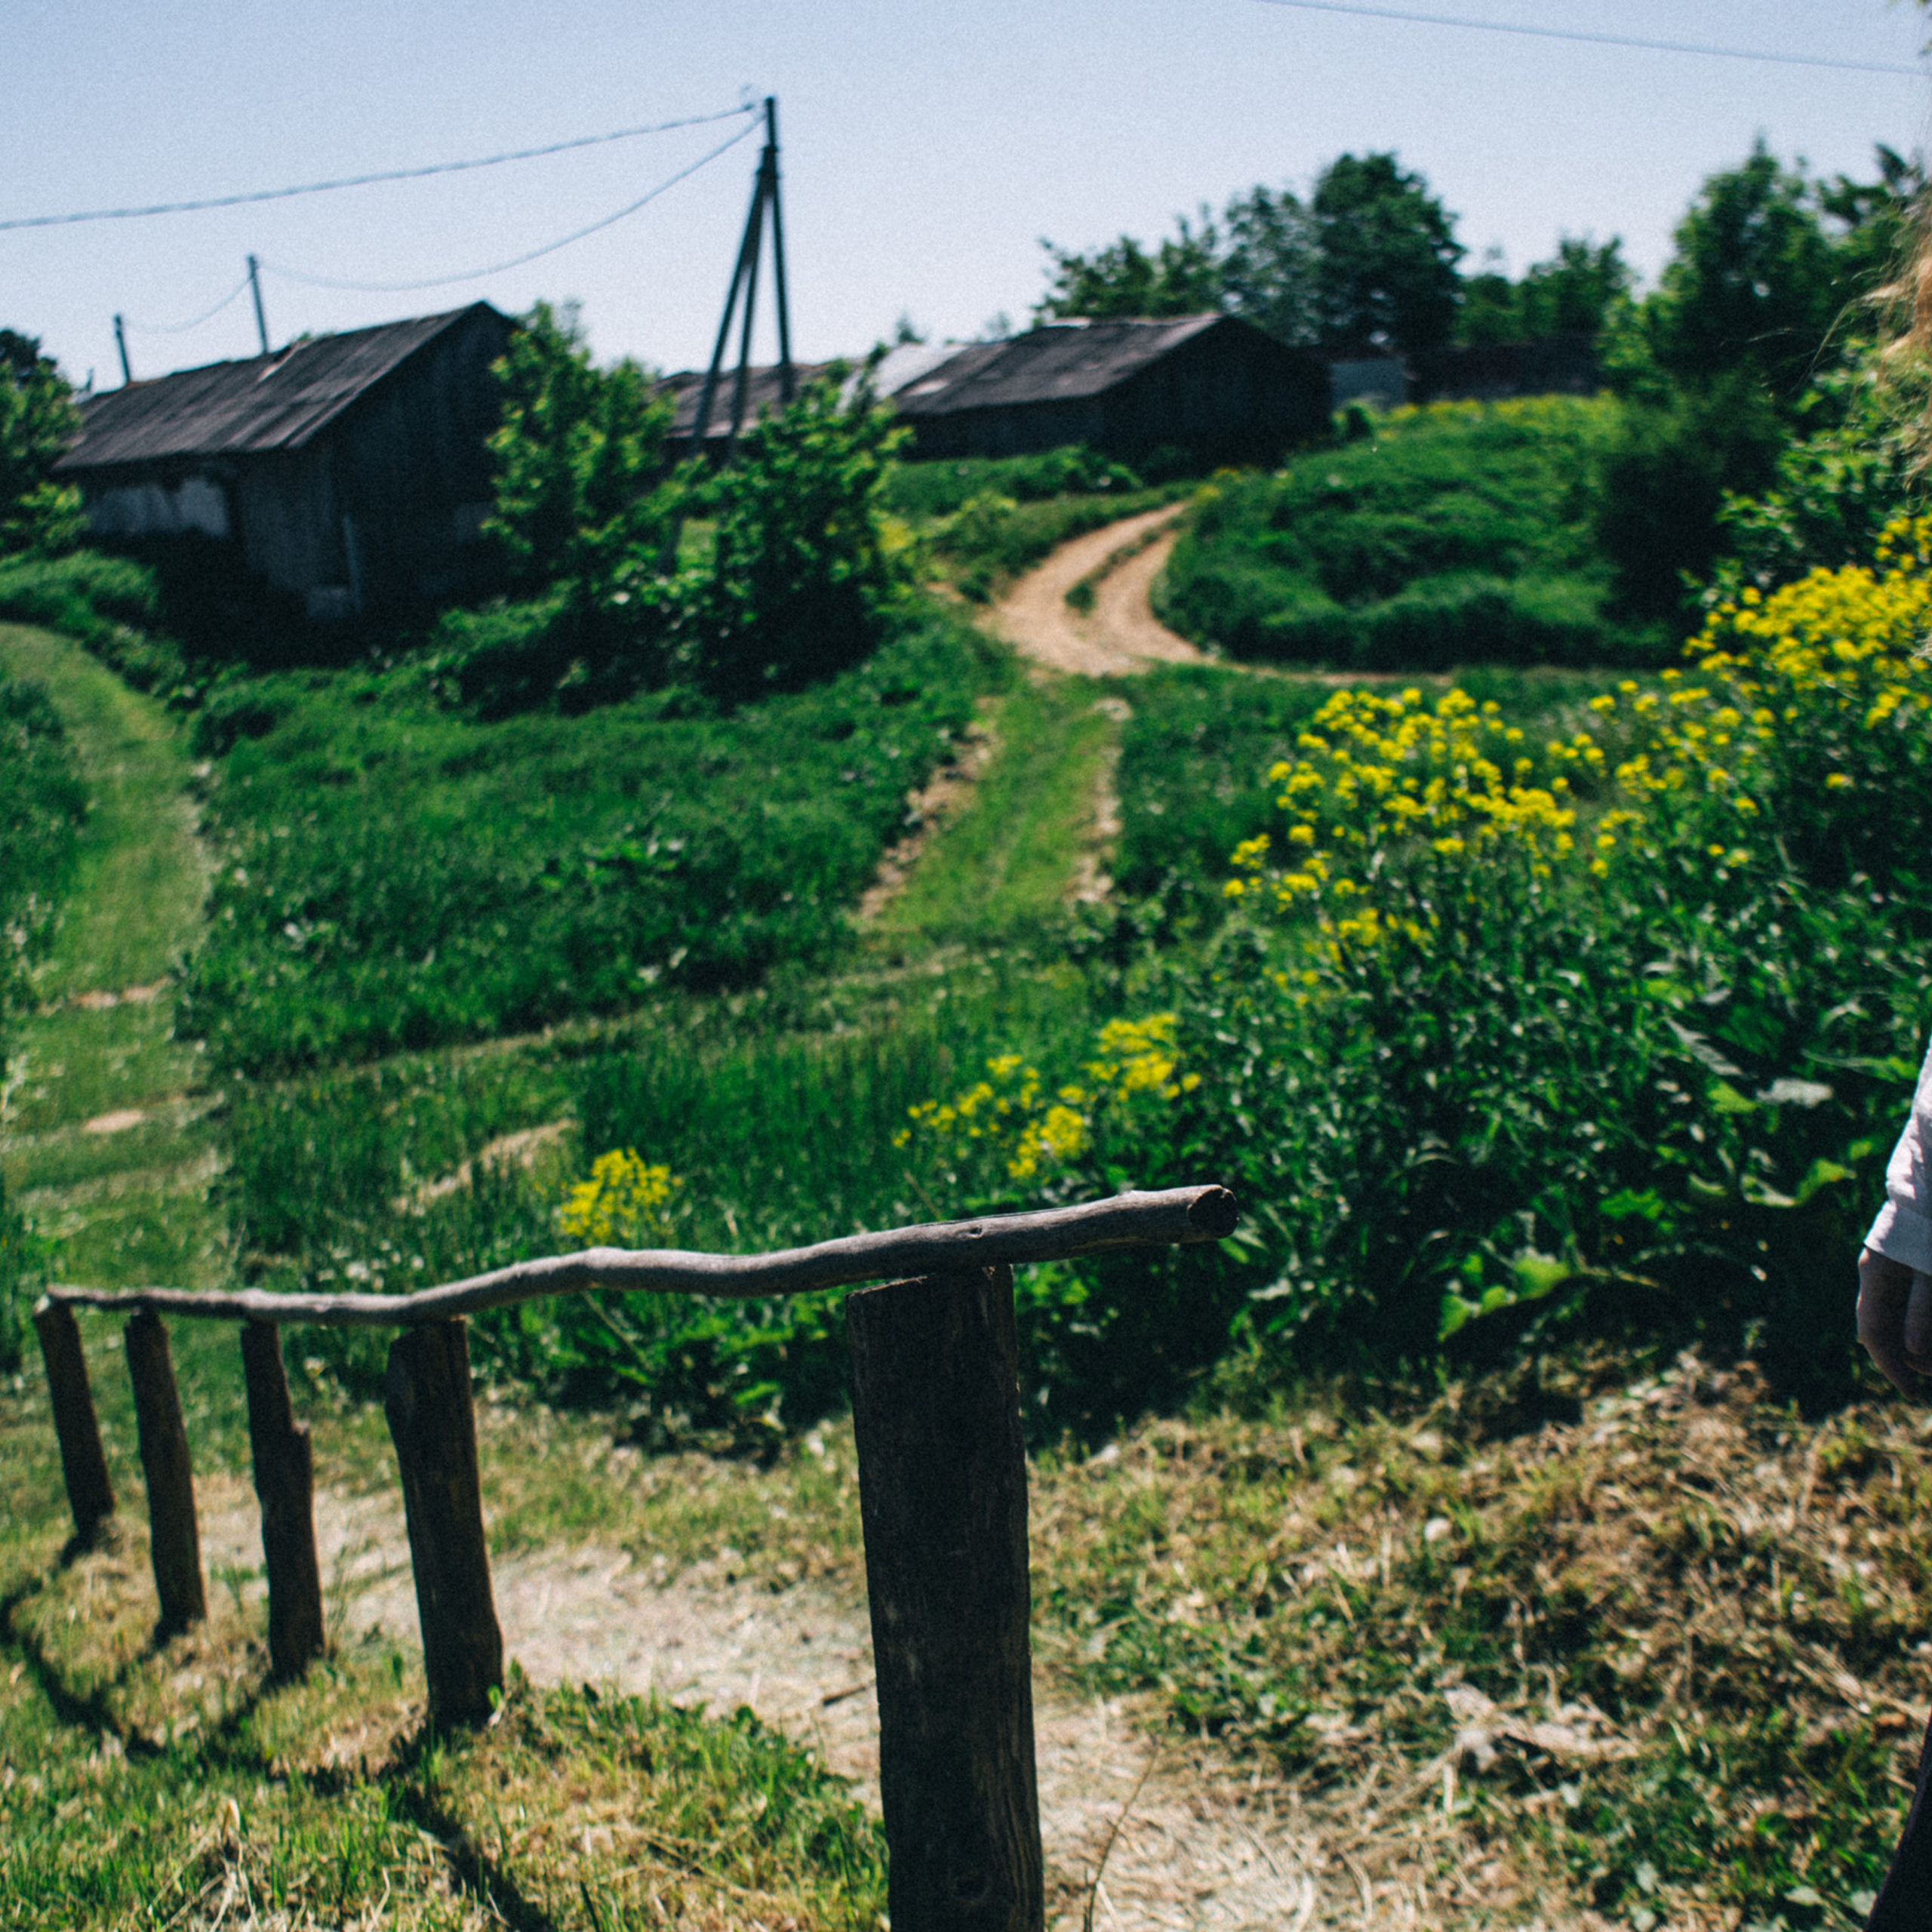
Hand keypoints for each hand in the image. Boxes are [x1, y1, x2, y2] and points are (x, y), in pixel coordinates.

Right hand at [1857, 1247, 1931, 1395]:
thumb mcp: (1931, 1269)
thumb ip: (1922, 1309)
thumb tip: (1913, 1352)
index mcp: (1876, 1274)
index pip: (1874, 1332)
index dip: (1891, 1365)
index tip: (1913, 1392)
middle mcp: (1878, 1276)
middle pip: (1885, 1328)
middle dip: (1911, 1356)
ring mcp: (1892, 1271)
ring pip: (1899, 1318)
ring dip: (1920, 1340)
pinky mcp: (1908, 1267)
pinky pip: (1910, 1304)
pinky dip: (1922, 1321)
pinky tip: (1929, 1329)